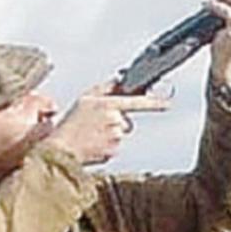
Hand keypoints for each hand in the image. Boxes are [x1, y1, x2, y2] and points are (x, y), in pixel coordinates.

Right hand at [48, 83, 172, 165]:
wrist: (61, 149)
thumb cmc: (72, 123)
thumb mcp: (86, 99)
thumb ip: (107, 87)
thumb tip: (122, 79)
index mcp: (108, 105)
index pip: (137, 102)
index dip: (155, 102)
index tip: (168, 103)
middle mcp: (114, 121)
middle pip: (127, 121)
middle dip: (116, 122)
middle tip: (96, 125)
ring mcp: (115, 138)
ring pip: (121, 134)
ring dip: (110, 135)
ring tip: (92, 135)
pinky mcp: (114, 152)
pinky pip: (116, 147)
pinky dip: (106, 146)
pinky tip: (93, 144)